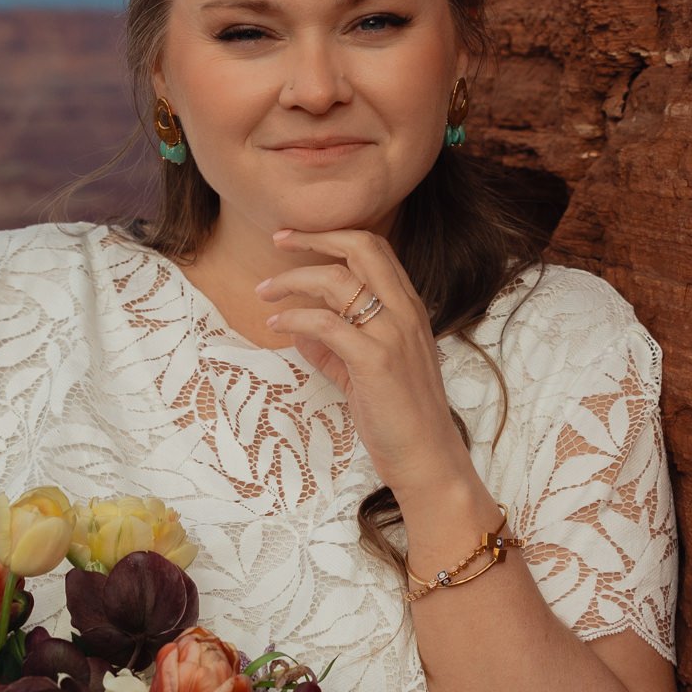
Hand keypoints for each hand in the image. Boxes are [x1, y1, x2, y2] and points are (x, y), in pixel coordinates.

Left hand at [255, 227, 477, 504]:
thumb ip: (332, 345)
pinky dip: (295, 317)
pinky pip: (325, 323)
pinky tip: (277, 325)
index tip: (295, 239)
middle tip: (279, 240)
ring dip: (292, 279)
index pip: (375, 248)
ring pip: (338, 280)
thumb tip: (296, 326)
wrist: (426, 455)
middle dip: (314, 237)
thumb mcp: (363, 370)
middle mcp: (405, 311)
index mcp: (408, 307)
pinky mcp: (375, 359)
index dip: (332, 235)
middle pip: (362, 247)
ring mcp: (392, 333)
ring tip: (264, 292)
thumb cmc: (397, 414)